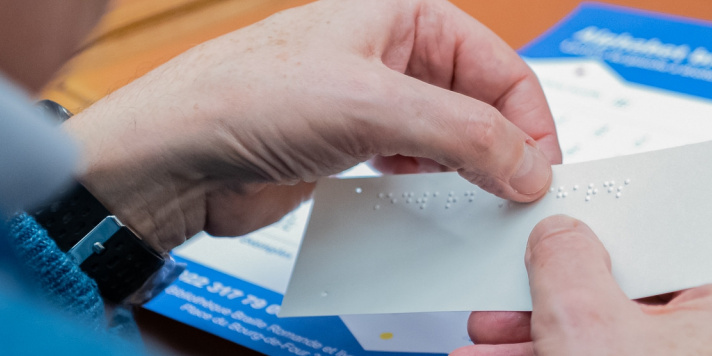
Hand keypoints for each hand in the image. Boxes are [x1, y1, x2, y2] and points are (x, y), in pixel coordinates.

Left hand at [62, 0, 560, 248]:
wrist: (172, 155)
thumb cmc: (244, 96)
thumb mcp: (374, 107)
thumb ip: (463, 135)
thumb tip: (527, 166)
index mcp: (406, 14)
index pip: (501, 67)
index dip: (530, 124)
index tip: (539, 177)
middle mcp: (394, 52)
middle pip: (483, 106)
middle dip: (504, 152)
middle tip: (518, 199)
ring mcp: (373, 102)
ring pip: (451, 141)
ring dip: (470, 176)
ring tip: (481, 209)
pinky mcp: (351, 148)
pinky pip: (415, 171)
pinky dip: (434, 193)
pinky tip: (435, 211)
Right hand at [457, 215, 711, 355]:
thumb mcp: (587, 330)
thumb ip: (567, 267)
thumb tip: (561, 239)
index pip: (663, 239)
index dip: (591, 240)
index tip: (547, 246)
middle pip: (640, 299)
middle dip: (556, 307)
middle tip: (505, 311)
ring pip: (632, 347)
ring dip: (556, 348)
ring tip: (493, 354)